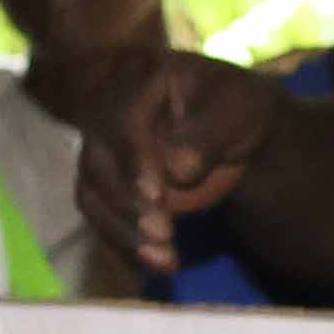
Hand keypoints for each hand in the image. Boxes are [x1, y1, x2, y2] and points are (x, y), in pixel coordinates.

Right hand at [98, 48, 282, 278]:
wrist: (233, 129)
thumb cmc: (238, 111)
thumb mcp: (241, 111)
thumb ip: (209, 135)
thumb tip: (177, 168)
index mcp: (137, 71)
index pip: (120, 117)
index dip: (134, 157)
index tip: (156, 195)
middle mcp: (104, 104)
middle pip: (97, 156)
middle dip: (128, 201)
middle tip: (164, 234)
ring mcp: (97, 143)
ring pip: (92, 190)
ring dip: (124, 230)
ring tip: (166, 258)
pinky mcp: (99, 178)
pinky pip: (99, 213)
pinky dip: (123, 241)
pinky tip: (157, 263)